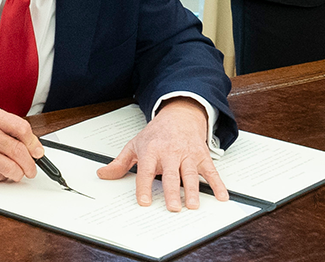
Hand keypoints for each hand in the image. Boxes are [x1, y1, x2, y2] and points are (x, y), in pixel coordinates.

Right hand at [0, 108, 42, 183]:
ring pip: (12, 168)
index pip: (22, 128)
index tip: (38, 152)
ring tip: (16, 172)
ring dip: (18, 174)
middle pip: (19, 151)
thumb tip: (34, 148)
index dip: (34, 143)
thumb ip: (9, 130)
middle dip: (30, 165)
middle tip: (32, 169)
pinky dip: (2, 176)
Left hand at [95, 99, 227, 210]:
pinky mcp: (202, 156)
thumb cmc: (156, 134)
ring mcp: (187, 154)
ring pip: (190, 174)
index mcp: (151, 151)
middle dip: (171, 192)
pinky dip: (217, 184)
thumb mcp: (135, 145)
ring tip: (192, 206)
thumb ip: (120, 163)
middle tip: (172, 208)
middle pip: (170, 174)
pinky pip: (211, 171)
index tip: (144, 202)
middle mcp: (170, 152)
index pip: (145, 170)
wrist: (179, 115)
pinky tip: (221, 196)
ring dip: (192, 190)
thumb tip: (103, 174)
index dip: (144, 187)